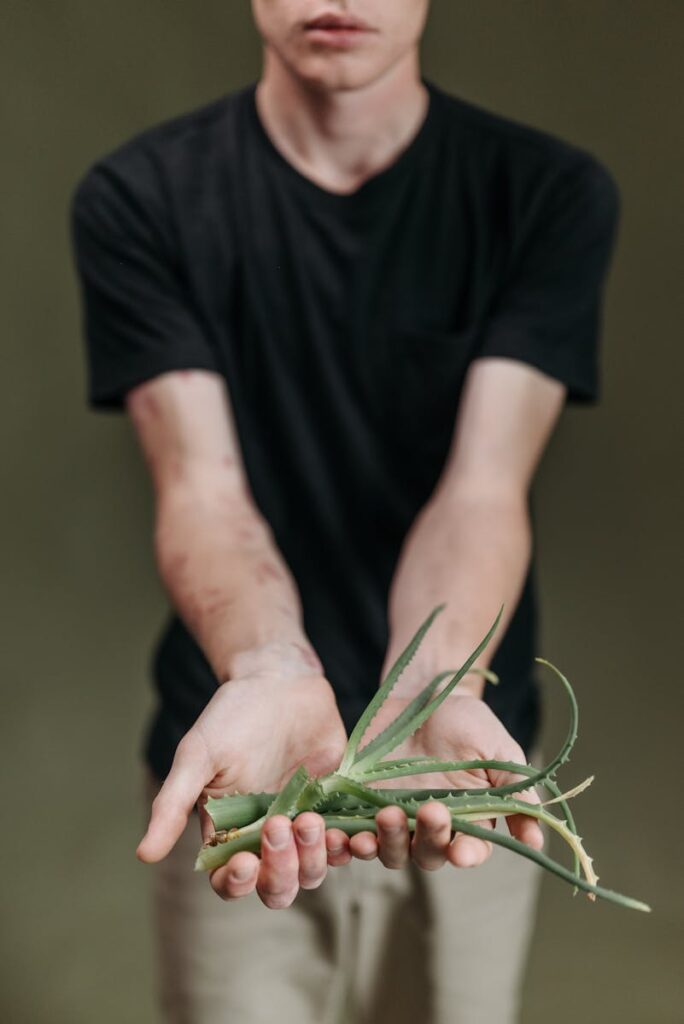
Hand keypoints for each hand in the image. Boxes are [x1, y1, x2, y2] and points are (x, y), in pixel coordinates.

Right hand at [137, 656, 347, 908]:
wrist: (280, 678)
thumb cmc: (232, 714)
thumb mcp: (198, 755)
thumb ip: (173, 804)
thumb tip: (143, 855)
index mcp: (228, 831)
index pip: (229, 881)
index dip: (236, 883)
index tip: (244, 861)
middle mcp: (267, 837)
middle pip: (276, 886)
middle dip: (281, 869)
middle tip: (280, 826)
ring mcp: (304, 822)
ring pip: (314, 869)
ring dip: (315, 856)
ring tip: (310, 819)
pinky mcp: (337, 805)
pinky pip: (349, 839)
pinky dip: (354, 844)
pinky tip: (354, 832)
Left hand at [325, 693, 543, 871]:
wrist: (420, 693)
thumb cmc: (466, 721)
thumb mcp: (497, 747)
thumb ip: (515, 788)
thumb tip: (539, 839)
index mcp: (469, 820)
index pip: (470, 851)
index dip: (467, 855)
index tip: (463, 851)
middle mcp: (430, 828)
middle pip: (427, 855)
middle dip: (428, 839)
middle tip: (430, 811)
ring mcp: (394, 818)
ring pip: (389, 850)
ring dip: (384, 843)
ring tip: (383, 820)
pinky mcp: (360, 805)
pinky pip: (351, 833)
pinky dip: (345, 841)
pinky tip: (339, 835)